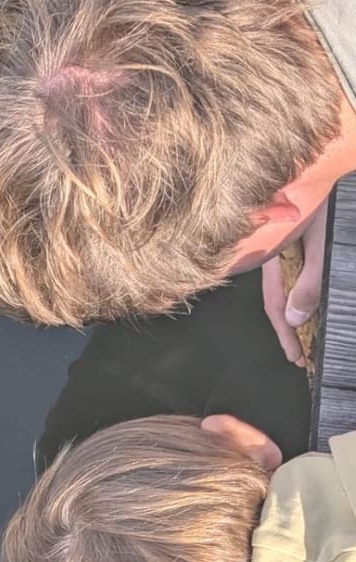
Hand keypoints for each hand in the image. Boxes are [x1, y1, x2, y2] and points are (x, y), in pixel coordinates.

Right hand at [261, 197, 328, 366]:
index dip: (286, 333)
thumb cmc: (325, 197)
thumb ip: (310, 282)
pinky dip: (305, 288)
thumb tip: (294, 319)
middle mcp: (276, 252)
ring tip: (308, 334)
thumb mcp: (324, 243)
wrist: (330, 160)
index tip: (296, 357)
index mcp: (274, 255)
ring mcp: (287, 245)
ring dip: (298, 310)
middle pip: (279, 297)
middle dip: (291, 328)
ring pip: (288, 284)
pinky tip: (309, 299)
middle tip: (302, 355)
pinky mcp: (300, 237)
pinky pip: (297, 270)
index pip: (275, 303)